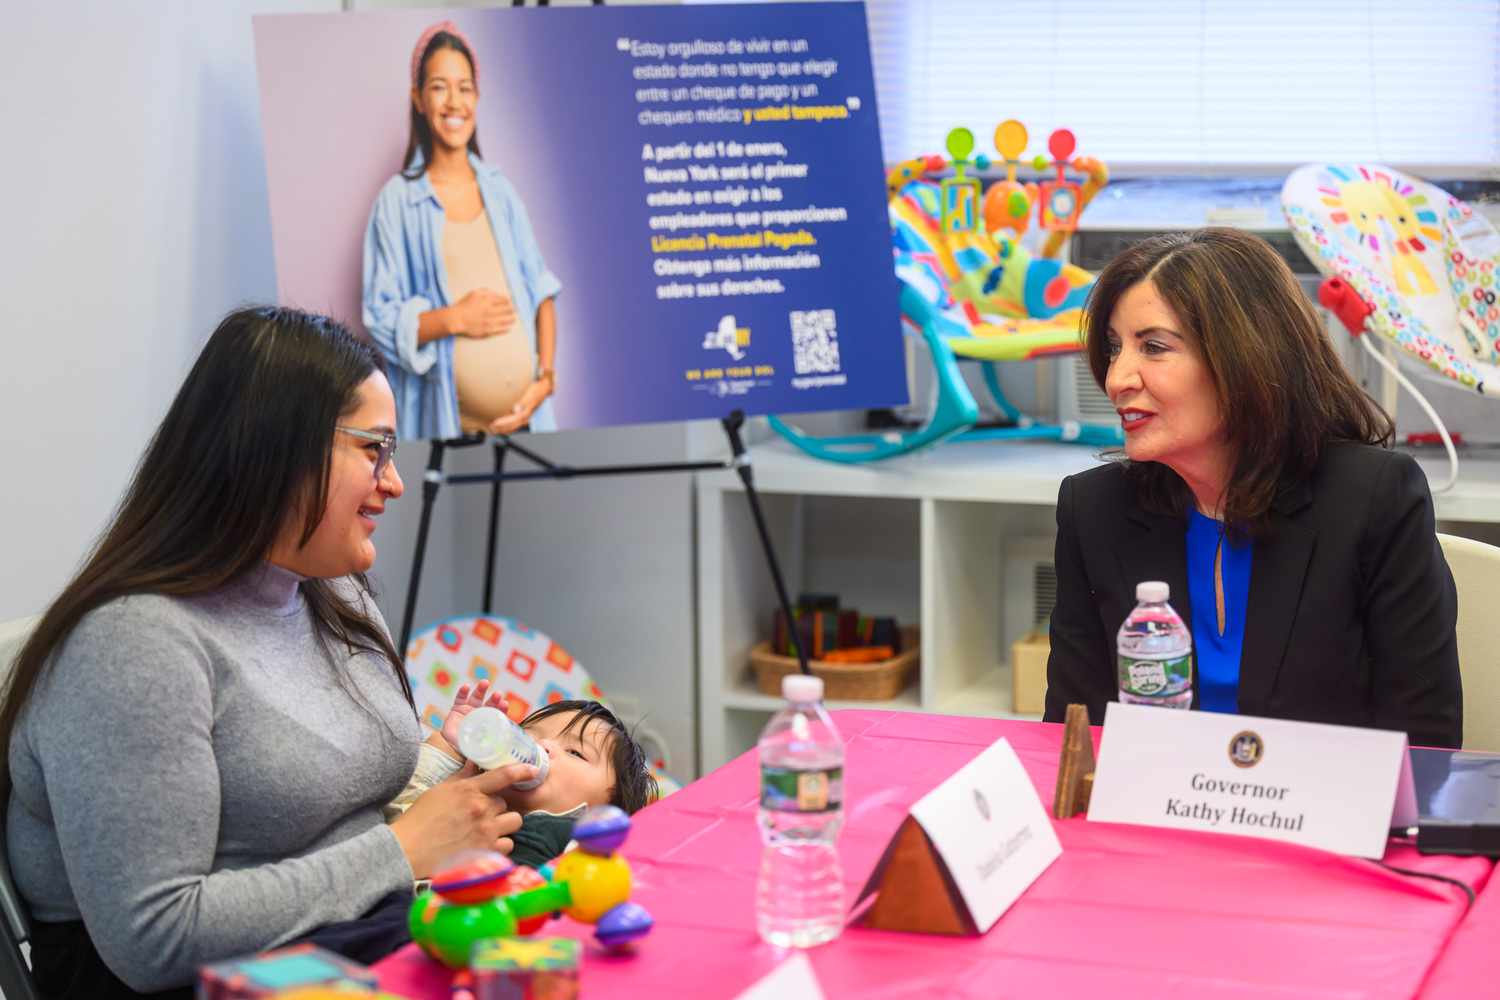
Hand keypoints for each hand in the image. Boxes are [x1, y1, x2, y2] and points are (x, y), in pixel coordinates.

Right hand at [389, 761, 533, 877]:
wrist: (408, 850)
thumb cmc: (420, 819)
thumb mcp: (439, 791)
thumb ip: (461, 778)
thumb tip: (474, 763)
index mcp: (469, 790)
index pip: (504, 775)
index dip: (523, 770)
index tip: (534, 769)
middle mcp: (481, 809)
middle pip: (506, 803)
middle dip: (496, 808)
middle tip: (480, 814)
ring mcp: (485, 832)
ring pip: (513, 822)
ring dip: (503, 825)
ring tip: (487, 829)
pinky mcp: (486, 852)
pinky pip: (508, 845)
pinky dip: (500, 844)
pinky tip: (486, 844)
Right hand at [439, 679, 508, 748]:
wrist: (451, 751)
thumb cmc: (469, 750)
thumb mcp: (483, 749)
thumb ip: (491, 747)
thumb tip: (503, 751)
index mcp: (489, 723)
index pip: (497, 714)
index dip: (501, 709)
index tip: (505, 704)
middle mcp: (480, 714)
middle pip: (488, 703)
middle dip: (493, 698)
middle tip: (498, 694)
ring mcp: (469, 710)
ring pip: (476, 697)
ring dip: (481, 690)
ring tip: (485, 683)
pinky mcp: (457, 709)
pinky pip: (460, 698)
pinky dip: (463, 692)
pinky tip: (466, 687)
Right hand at [452, 289, 516, 338]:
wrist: (457, 319)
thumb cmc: (464, 305)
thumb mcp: (474, 293)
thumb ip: (486, 291)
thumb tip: (495, 292)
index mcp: (488, 300)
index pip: (504, 300)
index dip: (509, 301)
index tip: (511, 302)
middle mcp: (491, 310)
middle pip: (507, 309)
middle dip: (513, 309)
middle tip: (515, 310)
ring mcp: (490, 321)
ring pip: (506, 320)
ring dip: (512, 319)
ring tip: (515, 319)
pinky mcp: (488, 330)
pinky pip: (501, 330)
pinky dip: (507, 329)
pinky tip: (509, 328)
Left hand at [488, 378, 551, 435]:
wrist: (544, 388)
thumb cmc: (536, 390)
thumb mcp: (531, 393)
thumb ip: (523, 402)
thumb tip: (516, 409)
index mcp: (526, 412)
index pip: (513, 420)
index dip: (503, 423)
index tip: (494, 423)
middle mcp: (526, 417)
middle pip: (512, 425)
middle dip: (501, 427)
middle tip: (491, 427)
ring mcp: (525, 418)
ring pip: (513, 427)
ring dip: (504, 429)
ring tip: (494, 429)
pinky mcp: (524, 417)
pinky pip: (515, 425)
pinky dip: (508, 428)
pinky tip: (502, 429)